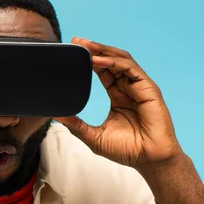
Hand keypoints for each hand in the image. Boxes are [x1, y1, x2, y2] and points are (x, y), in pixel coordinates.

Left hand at [54, 37, 183, 168]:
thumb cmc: (126, 150)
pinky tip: (97, 61)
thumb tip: (54, 115)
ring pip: (121, 60)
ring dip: (102, 51)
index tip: (73, 52)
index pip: (103, 71)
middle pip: (110, 60)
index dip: (89, 60)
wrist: (149, 161)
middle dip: (94, 49)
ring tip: (85, 45)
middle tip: (75, 41)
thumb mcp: (93, 136)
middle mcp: (128, 88)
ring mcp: (139, 87)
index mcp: (118, 95)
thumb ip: (75, 124)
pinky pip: (130, 69)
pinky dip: (113, 62)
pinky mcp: (148, 90)